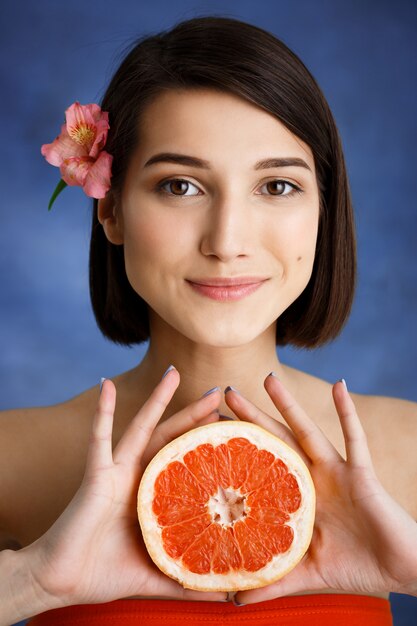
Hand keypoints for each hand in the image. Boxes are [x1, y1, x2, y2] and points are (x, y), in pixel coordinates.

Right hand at [26, 368, 225, 608]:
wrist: (62, 581)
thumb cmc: (104, 574)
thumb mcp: (156, 575)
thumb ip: (187, 582)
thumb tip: (226, 597)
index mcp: (154, 494)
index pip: (188, 461)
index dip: (208, 444)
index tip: (236, 428)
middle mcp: (138, 476)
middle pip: (173, 437)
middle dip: (195, 414)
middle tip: (221, 391)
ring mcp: (116, 471)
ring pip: (142, 427)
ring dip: (157, 400)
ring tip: (173, 373)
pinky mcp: (95, 475)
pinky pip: (98, 438)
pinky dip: (102, 412)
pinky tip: (106, 385)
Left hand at [225, 375, 416, 602]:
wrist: (399, 570)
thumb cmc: (355, 566)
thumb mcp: (305, 573)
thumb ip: (272, 581)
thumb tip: (231, 599)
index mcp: (295, 497)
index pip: (259, 467)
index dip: (236, 449)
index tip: (208, 429)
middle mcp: (311, 478)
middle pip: (275, 441)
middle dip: (252, 417)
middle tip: (225, 391)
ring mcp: (335, 472)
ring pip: (307, 431)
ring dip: (288, 404)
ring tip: (267, 378)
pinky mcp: (362, 473)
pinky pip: (355, 439)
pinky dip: (348, 412)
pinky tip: (338, 385)